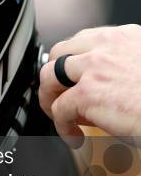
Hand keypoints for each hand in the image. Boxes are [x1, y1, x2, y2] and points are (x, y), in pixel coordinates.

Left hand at [38, 24, 140, 146]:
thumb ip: (125, 67)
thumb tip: (109, 85)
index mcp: (125, 37)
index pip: (83, 40)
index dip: (72, 62)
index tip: (72, 79)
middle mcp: (106, 47)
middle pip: (59, 53)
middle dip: (54, 76)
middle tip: (60, 97)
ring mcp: (94, 68)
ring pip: (49, 77)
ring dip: (50, 98)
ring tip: (60, 116)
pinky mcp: (88, 93)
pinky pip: (59, 109)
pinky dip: (62, 126)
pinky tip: (74, 137)